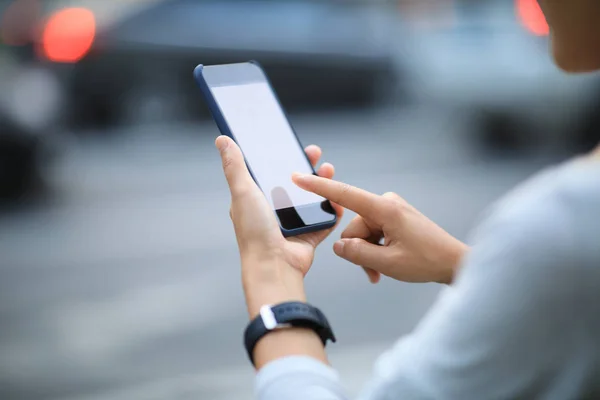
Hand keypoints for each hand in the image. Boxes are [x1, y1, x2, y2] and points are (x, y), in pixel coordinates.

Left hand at [215, 136, 342, 316]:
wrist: (275, 266)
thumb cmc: (254, 232)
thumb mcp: (242, 192)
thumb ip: (235, 166)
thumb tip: (222, 140)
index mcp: (256, 200)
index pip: (270, 171)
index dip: (281, 157)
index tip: (292, 144)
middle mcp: (274, 211)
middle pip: (294, 182)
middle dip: (307, 167)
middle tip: (316, 154)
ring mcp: (293, 223)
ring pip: (312, 197)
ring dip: (323, 183)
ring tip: (330, 171)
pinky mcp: (309, 235)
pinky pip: (324, 219)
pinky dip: (332, 209)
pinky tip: (337, 198)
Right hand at [292, 174, 467, 283]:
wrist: (454, 262)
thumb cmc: (427, 261)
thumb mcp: (387, 263)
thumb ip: (357, 254)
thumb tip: (339, 246)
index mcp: (385, 209)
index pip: (345, 194)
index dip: (319, 187)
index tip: (299, 177)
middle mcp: (386, 203)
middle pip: (353, 227)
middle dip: (358, 250)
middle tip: (372, 272)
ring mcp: (391, 210)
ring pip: (362, 233)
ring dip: (367, 254)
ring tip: (381, 272)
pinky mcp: (394, 217)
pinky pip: (373, 233)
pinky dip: (375, 250)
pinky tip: (385, 265)